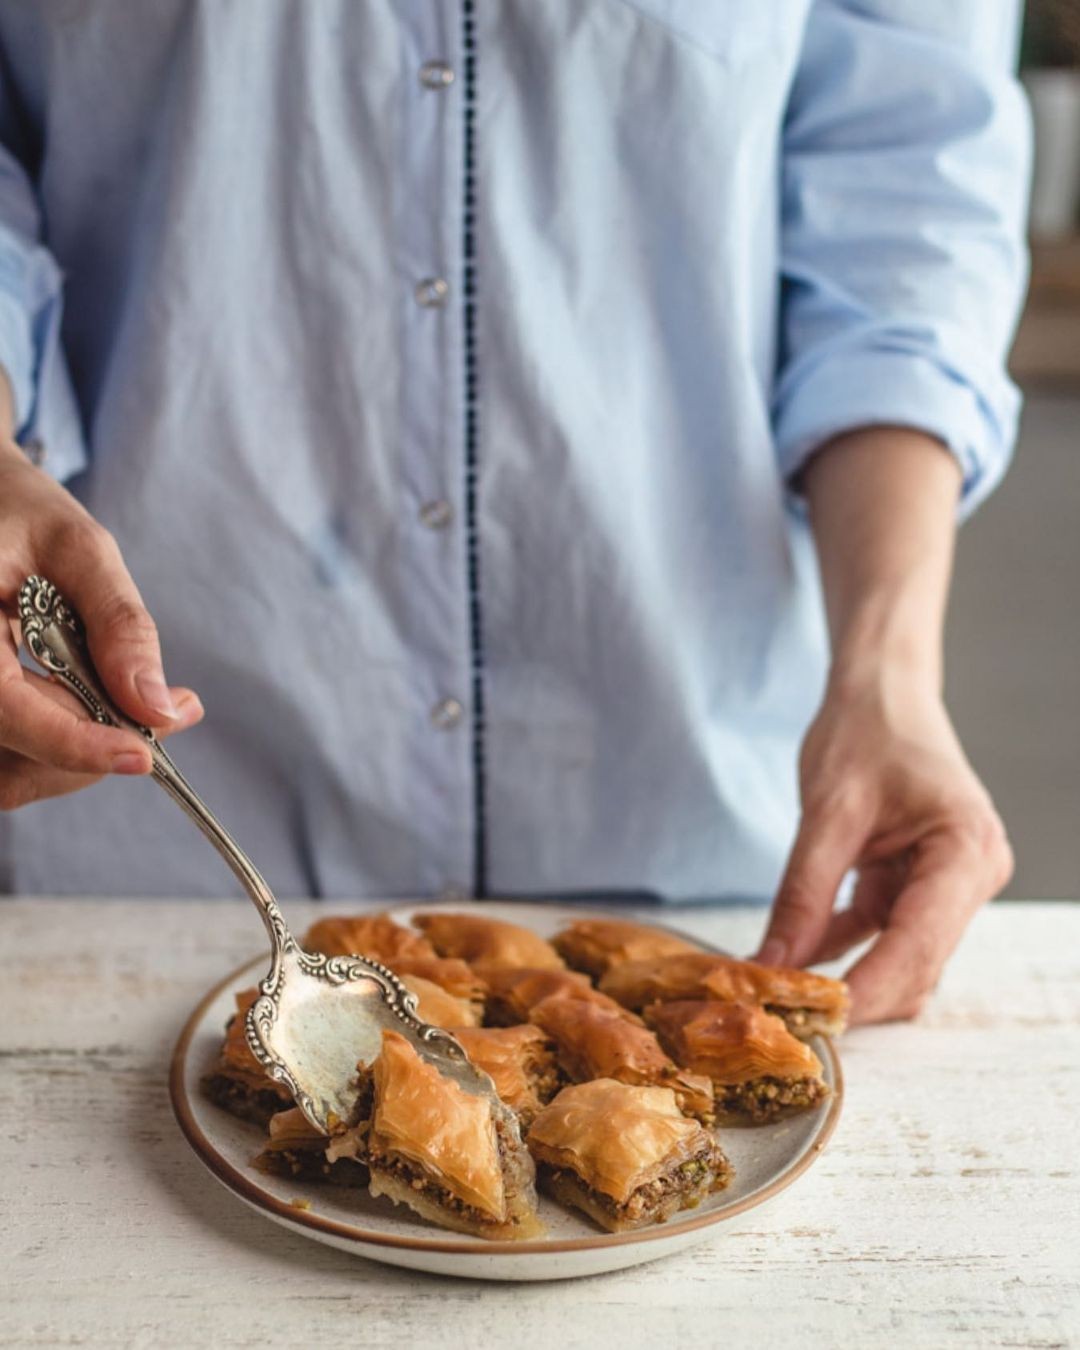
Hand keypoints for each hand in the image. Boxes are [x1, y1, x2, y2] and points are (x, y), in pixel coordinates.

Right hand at [0, 437, 202, 807]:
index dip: (72, 742)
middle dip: (90, 750)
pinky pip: (8, 760)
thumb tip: (156, 709)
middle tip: (167, 715)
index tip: (141, 753)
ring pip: (8, 774)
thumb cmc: (18, 510)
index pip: (3, 708)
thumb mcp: (79, 547)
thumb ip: (119, 625)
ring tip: (138, 709)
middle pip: (7, 754)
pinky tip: (100, 712)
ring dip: (78, 758)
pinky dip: (61, 748)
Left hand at [755, 670, 1012, 1023]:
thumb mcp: (826, 811)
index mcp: (965, 851)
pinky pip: (880, 935)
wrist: (881, 689)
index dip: (868, 991)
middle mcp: (971, 875)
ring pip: (900, 958)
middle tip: (787, 1013)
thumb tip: (773, 966)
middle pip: (916, 964)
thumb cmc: (866, 730)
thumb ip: (803, 893)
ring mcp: (948, 885)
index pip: (919, 945)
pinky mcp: (917, 885)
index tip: (816, 1021)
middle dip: (855, 993)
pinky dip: (839, 948)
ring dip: (846, 976)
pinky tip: (793, 953)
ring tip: (783, 991)